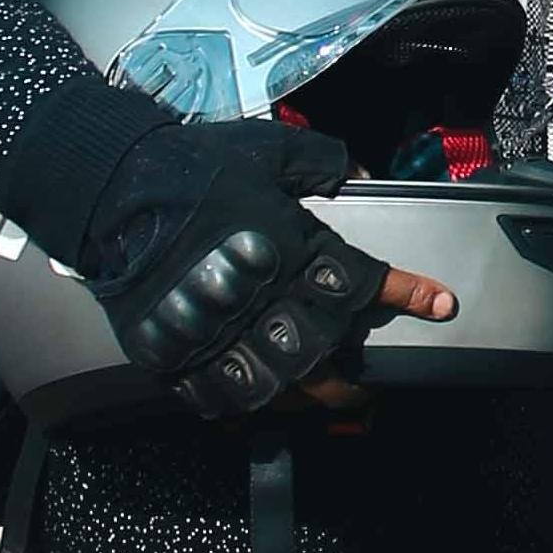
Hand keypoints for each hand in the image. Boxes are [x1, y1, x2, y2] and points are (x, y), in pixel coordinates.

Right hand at [82, 121, 454, 418]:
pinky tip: (259, 403)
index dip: (408, 294)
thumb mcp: (268, 147)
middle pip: (324, 356)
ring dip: (307, 401)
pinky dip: (243, 406)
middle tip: (370, 385)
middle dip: (355, 379)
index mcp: (291, 249)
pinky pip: (218, 396)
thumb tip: (358, 170)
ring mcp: (218, 331)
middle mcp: (263, 298)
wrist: (110, 189)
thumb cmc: (194, 165)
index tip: (442, 304)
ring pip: (277, 387)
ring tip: (323, 404)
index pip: (363, 281)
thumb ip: (319, 160)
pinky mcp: (176, 351)